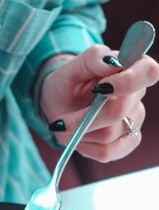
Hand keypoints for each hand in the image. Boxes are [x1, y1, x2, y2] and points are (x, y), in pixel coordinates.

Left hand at [39, 45, 158, 161]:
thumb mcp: (73, 65)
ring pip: (109, 134)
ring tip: (68, 125)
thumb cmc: (68, 81)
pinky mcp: (127, 142)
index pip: (149, 72)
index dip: (128, 82)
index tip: (100, 88)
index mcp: (133, 67)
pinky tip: (78, 137)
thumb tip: (112, 62)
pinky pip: (108, 152)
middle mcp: (138, 95)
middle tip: (61, 119)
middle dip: (85, 116)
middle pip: (119, 110)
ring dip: (80, 132)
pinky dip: (85, 147)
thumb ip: (94, 57)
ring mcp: (135, 120)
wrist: (60, 104)